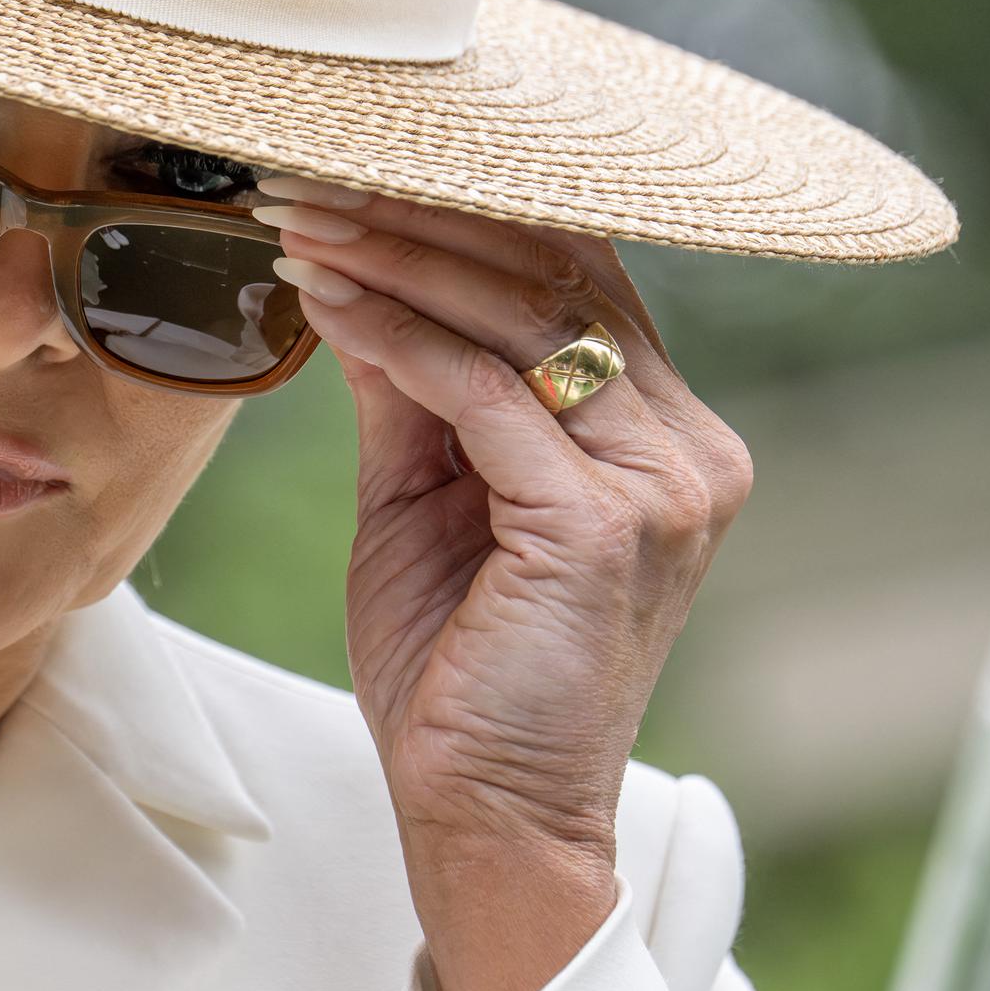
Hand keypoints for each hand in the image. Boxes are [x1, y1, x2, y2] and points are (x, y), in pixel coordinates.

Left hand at [254, 177, 754, 990]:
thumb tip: (359, 272)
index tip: (350, 176)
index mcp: (665, 435)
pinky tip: (324, 302)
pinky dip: (395, 337)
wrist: (486, 814)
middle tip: (310, 179)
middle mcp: (687, 447)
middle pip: (557, 276)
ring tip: (303, 223)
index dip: (466, 213)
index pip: (578, 278)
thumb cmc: (457, 663)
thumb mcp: (424, 496)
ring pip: (522, 318)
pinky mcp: (602, 523)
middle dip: (421, 217)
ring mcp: (660, 483)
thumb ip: (413, 388)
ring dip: (397, 259)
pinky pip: (483, 391)